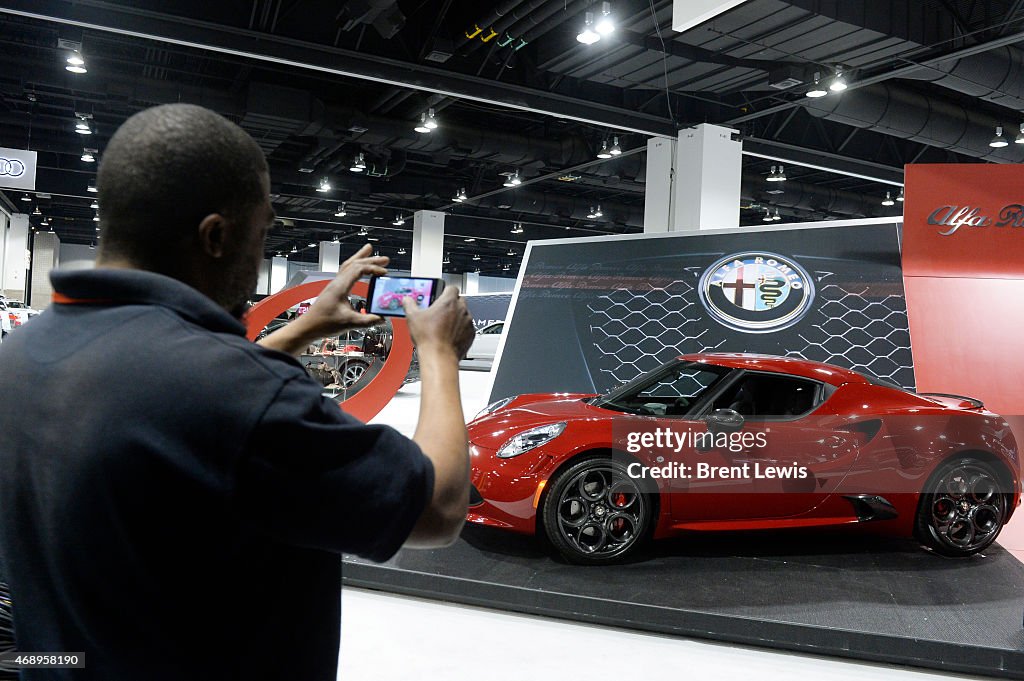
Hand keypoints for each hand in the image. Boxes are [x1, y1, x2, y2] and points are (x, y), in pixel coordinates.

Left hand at [256, 244, 386, 356]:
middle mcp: (337, 283)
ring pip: (348, 266)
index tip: (384, 273)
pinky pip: (345, 273)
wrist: (308, 327)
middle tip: (385, 259)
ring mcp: (334, 285)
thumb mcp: (349, 323)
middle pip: (354, 264)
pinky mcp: (334, 290)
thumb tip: (382, 318)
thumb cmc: (323, 323)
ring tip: (370, 252)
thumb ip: (367, 320)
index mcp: (340, 287)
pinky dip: (354, 267)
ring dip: (360, 259)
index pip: (358, 270)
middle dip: (370, 260)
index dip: (373, 269)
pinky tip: (360, 272)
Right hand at [402, 286, 474, 360]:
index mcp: (449, 302)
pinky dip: (460, 330)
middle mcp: (461, 310)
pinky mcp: (471, 334)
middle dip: (450, 305)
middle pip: (458, 300)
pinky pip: (467, 327)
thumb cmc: (429, 338)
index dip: (445, 291)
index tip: (439, 296)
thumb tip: (407, 300)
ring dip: (456, 317)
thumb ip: (410, 304)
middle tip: (439, 312)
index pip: (451, 288)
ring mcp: (468, 322)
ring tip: (443, 326)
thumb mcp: (413, 317)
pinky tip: (449, 335)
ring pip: (463, 314)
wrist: (439, 357)